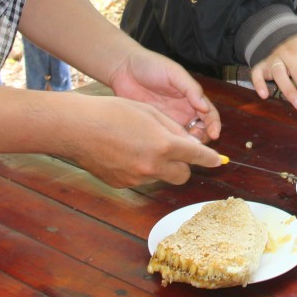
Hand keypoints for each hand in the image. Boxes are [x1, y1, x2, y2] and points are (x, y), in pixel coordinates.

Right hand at [64, 96, 222, 187]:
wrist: (77, 128)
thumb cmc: (112, 112)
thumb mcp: (149, 113)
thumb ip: (173, 129)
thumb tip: (188, 142)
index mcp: (164, 145)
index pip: (196, 156)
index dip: (210, 159)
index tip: (218, 161)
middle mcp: (153, 166)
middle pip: (183, 175)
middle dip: (184, 165)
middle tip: (174, 150)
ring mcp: (137, 178)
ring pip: (161, 176)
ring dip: (161, 166)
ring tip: (141, 145)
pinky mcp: (122, 184)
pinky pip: (141, 178)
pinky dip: (141, 169)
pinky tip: (126, 153)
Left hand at [105, 48, 220, 141]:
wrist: (123, 69)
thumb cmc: (150, 65)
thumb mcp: (174, 73)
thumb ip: (191, 89)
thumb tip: (205, 107)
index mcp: (191, 97)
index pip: (209, 114)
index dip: (214, 125)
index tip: (214, 134)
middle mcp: (183, 111)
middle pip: (200, 130)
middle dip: (203, 138)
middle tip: (196, 142)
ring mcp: (168, 120)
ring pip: (184, 138)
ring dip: (188, 145)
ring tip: (183, 146)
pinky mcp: (154, 126)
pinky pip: (166, 139)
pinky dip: (171, 145)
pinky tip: (168, 147)